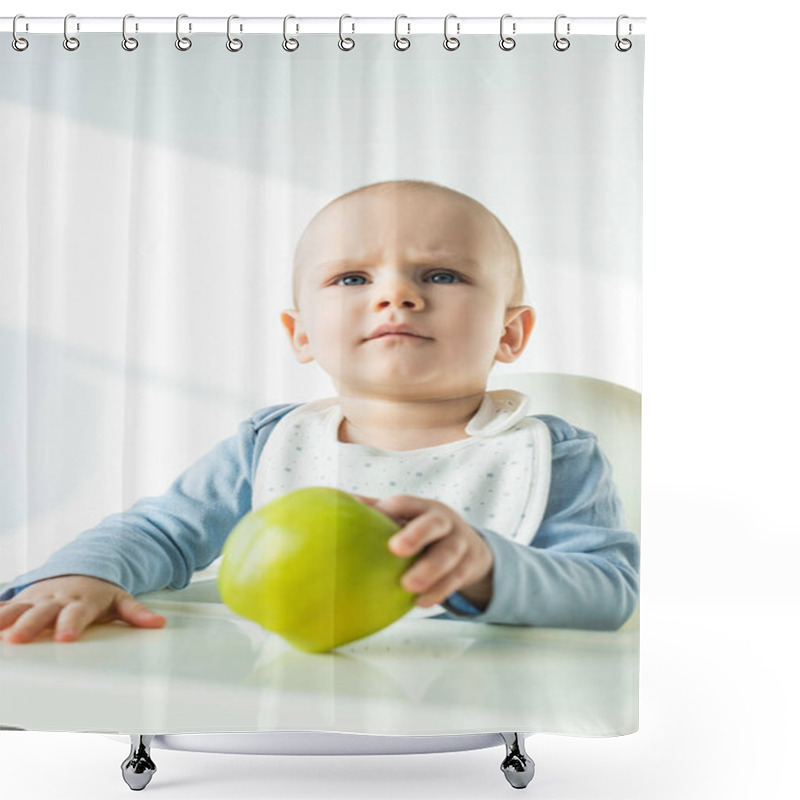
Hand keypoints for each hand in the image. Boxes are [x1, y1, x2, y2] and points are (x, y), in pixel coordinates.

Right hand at [0, 575, 166, 643]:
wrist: (82, 570)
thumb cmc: (101, 592)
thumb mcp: (121, 600)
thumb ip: (137, 613)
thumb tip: (159, 624)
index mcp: (83, 600)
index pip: (77, 614)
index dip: (71, 625)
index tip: (65, 638)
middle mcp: (58, 598)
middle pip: (43, 612)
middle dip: (30, 624)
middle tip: (19, 638)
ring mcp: (38, 598)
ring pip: (19, 608)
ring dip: (5, 619)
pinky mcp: (23, 600)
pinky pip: (5, 606)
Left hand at [355, 494, 493, 610]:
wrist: (473, 549)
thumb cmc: (427, 532)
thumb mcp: (409, 518)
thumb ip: (380, 511)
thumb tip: (339, 501)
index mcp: (424, 508)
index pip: (407, 503)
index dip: (392, 509)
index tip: (377, 516)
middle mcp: (445, 522)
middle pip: (434, 524)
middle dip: (417, 534)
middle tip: (396, 549)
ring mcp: (460, 543)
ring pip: (449, 554)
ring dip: (430, 570)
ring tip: (408, 585)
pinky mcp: (469, 566)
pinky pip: (456, 579)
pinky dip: (439, 591)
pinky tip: (420, 602)